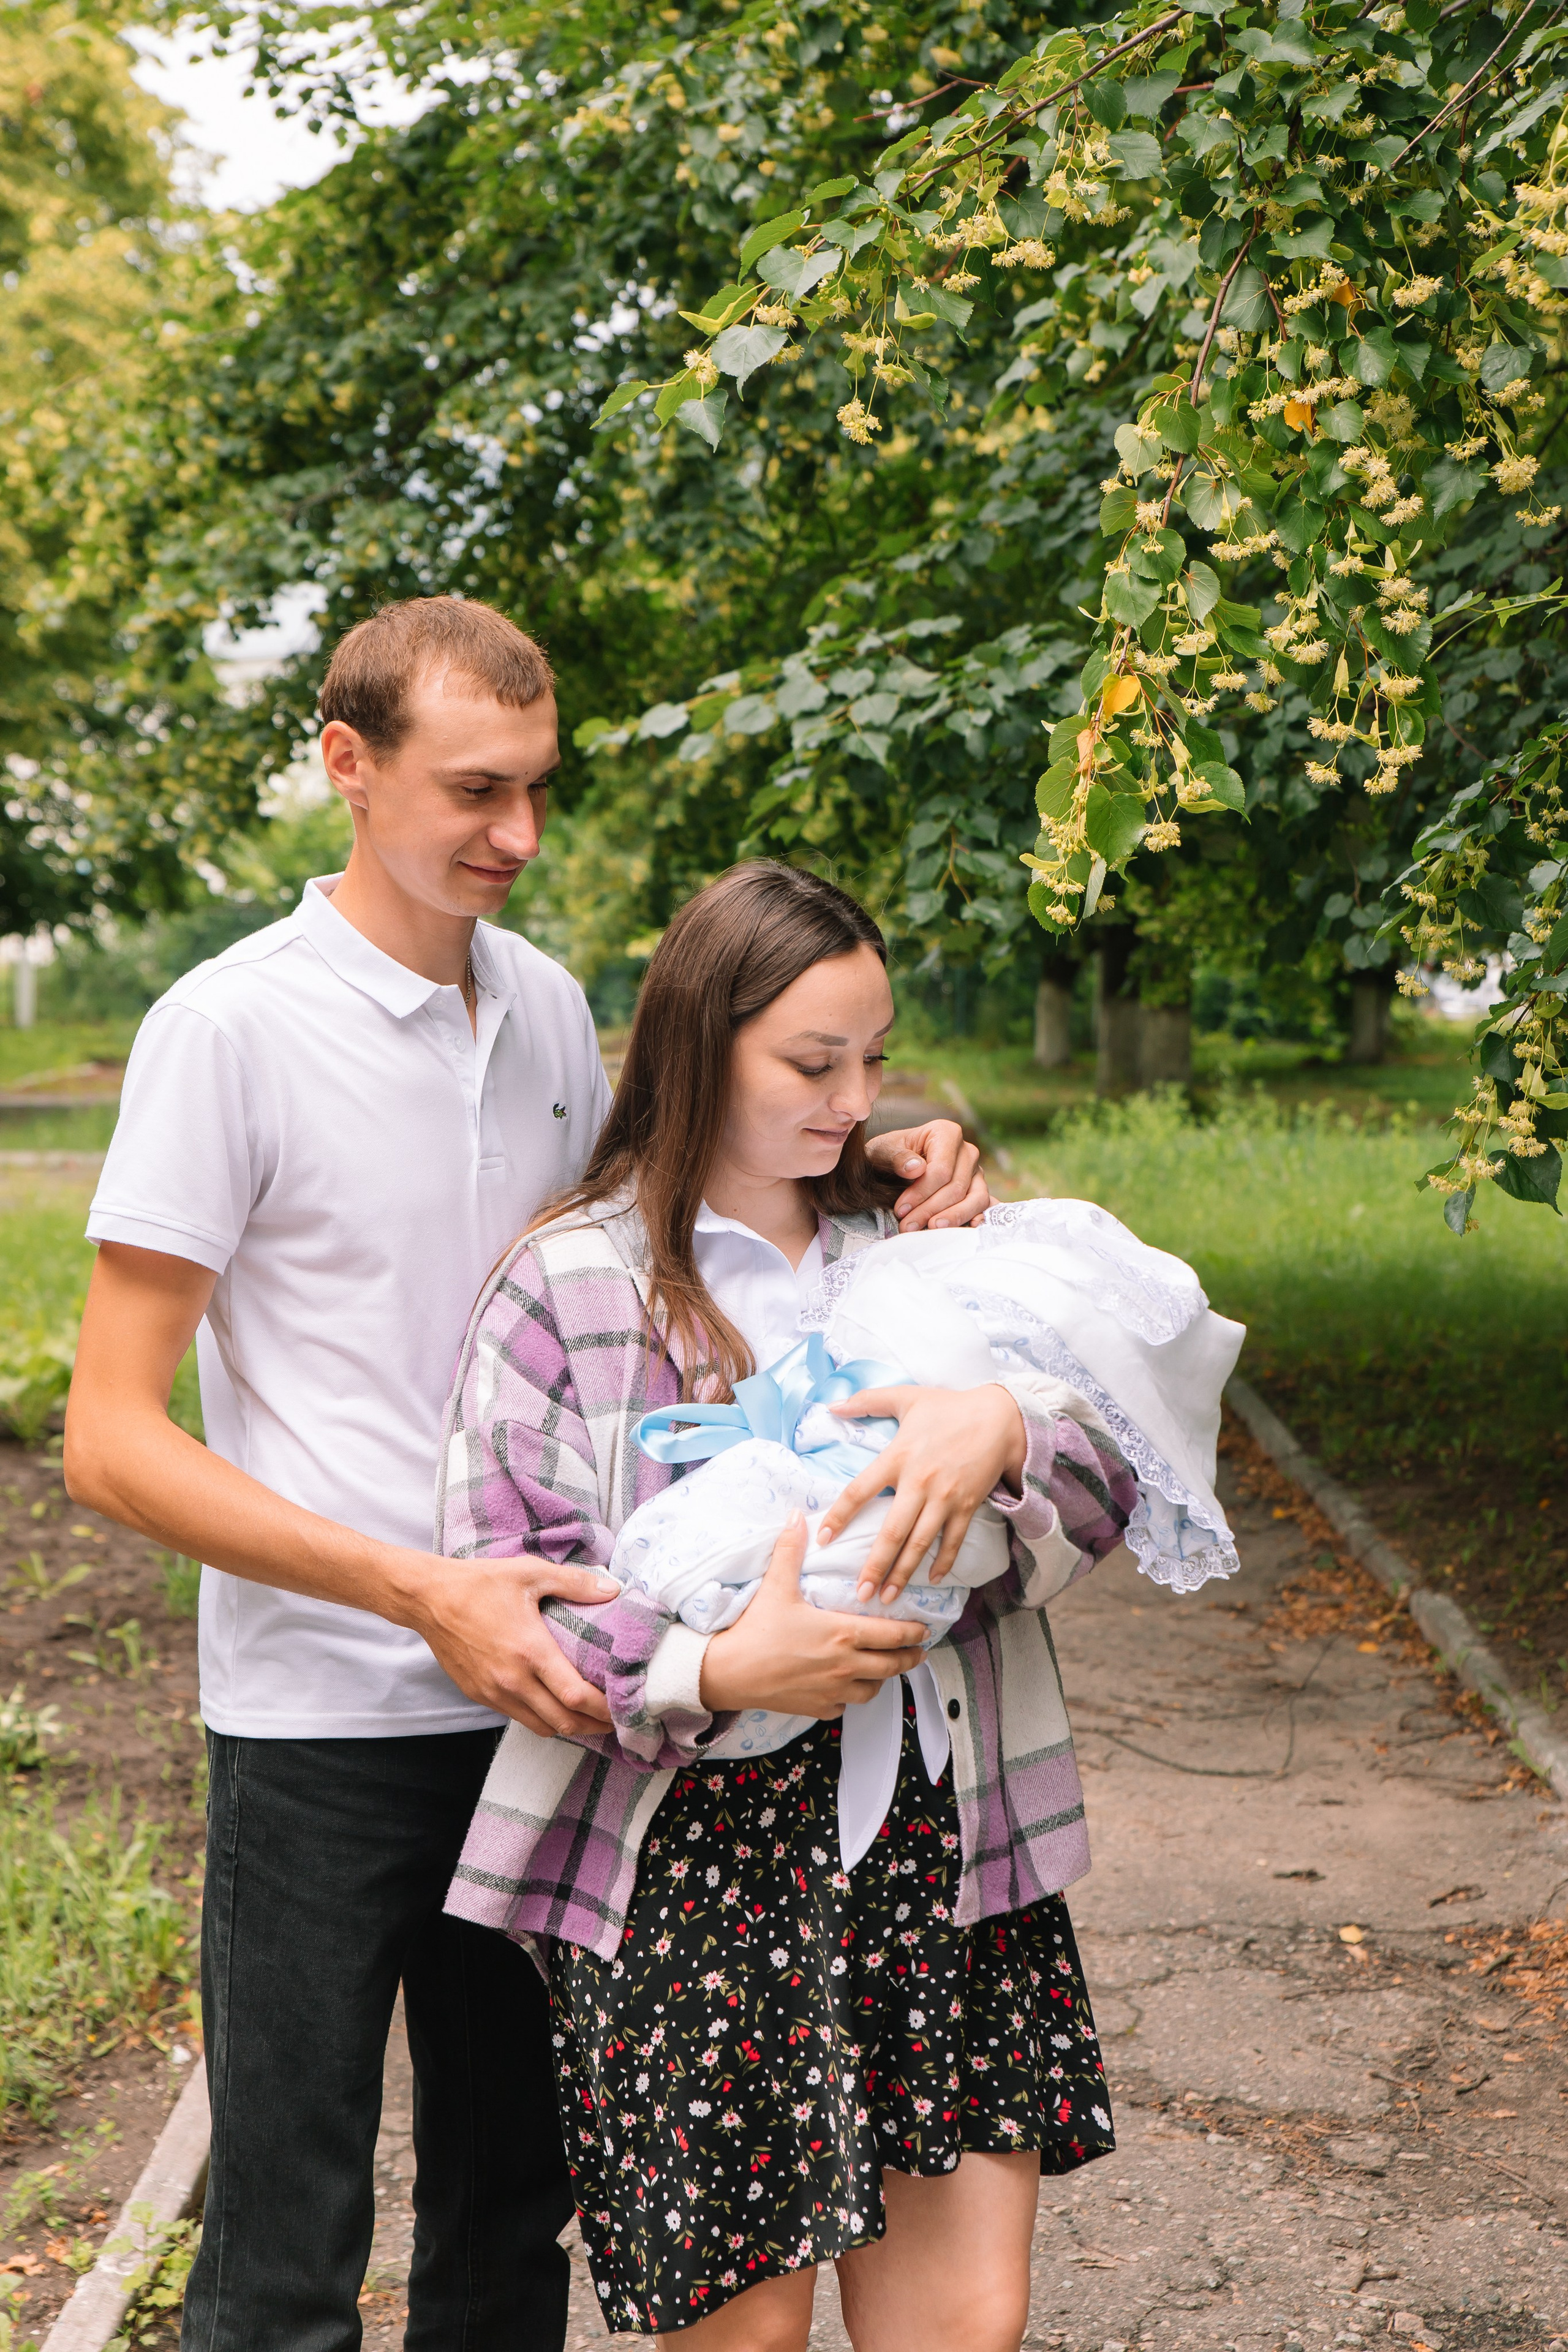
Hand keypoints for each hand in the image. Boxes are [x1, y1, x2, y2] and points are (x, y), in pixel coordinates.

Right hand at [407, 1555, 619, 1738]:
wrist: (428, 1599)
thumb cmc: (480, 1583)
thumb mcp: (530, 1573)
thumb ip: (575, 1583)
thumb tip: (613, 1589)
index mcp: (530, 1651)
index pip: (576, 1697)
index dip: (604, 1709)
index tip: (624, 1707)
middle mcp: (513, 1680)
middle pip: (564, 1723)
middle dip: (594, 1726)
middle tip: (615, 1719)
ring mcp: (494, 1692)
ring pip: (541, 1727)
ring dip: (569, 1727)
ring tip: (589, 1717)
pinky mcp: (480, 1695)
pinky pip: (518, 1717)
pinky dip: (542, 1719)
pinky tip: (553, 1705)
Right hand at [699, 1514, 926, 1717]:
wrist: (730, 1672)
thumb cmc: (756, 1629)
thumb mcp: (776, 1586)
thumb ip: (790, 1549)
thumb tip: (796, 1516)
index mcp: (843, 1634)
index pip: (893, 1635)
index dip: (913, 1632)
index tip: (924, 1629)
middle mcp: (846, 1665)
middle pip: (892, 1666)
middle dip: (910, 1658)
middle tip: (918, 1651)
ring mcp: (834, 1690)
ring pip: (873, 1689)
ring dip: (883, 1678)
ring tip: (885, 1669)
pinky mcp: (819, 1708)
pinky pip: (846, 1705)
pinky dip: (852, 1696)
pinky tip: (848, 1686)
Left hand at [817, 1383, 1026, 1602]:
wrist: (1000, 1416)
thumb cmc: (949, 1406)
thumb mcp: (906, 1396)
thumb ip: (867, 1400)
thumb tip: (832, 1405)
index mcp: (898, 1456)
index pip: (859, 1491)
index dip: (839, 1515)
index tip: (823, 1538)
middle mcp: (919, 1482)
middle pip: (891, 1532)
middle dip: (874, 1566)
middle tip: (860, 1593)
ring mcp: (945, 1498)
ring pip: (920, 1544)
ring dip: (903, 1573)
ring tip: (888, 1598)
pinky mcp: (968, 1506)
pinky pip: (952, 1541)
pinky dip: (943, 1563)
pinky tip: (931, 1580)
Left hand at [865, 1117, 988, 1230]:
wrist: (894, 1164)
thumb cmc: (889, 1154)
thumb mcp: (883, 1151)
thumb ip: (897, 1157)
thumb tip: (916, 1169)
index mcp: (946, 1133)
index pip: (941, 1169)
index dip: (921, 1193)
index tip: (901, 1209)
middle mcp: (967, 1151)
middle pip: (956, 1187)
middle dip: (931, 1210)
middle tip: (908, 1227)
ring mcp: (976, 1171)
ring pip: (975, 1198)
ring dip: (953, 1218)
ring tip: (931, 1229)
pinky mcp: (978, 1189)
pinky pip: (983, 1206)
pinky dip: (975, 1217)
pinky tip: (965, 1229)